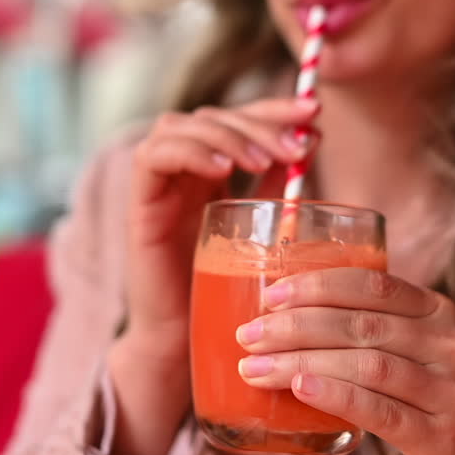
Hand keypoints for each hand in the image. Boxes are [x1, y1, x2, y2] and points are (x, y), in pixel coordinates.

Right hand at [109, 97, 318, 454]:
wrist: (187, 346)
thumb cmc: (229, 292)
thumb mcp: (264, 230)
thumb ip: (281, 187)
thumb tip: (314, 139)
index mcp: (214, 171)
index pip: (241, 118)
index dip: (275, 108)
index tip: (314, 112)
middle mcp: (183, 170)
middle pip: (215, 116)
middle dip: (259, 122)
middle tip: (297, 143)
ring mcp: (160, 184)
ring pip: (182, 126)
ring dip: (228, 136)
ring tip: (264, 160)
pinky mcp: (140, 205)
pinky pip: (152, 158)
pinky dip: (187, 153)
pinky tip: (220, 170)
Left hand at [234, 268, 454, 454]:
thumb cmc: (440, 396)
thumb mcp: (423, 347)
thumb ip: (375, 327)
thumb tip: (286, 313)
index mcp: (438, 312)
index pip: (373, 284)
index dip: (318, 284)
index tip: (271, 293)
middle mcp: (448, 344)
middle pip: (361, 324)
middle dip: (296, 325)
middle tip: (249, 335)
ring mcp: (448, 390)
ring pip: (366, 364)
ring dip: (302, 361)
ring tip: (257, 368)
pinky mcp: (439, 435)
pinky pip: (381, 410)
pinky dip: (337, 396)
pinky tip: (301, 388)